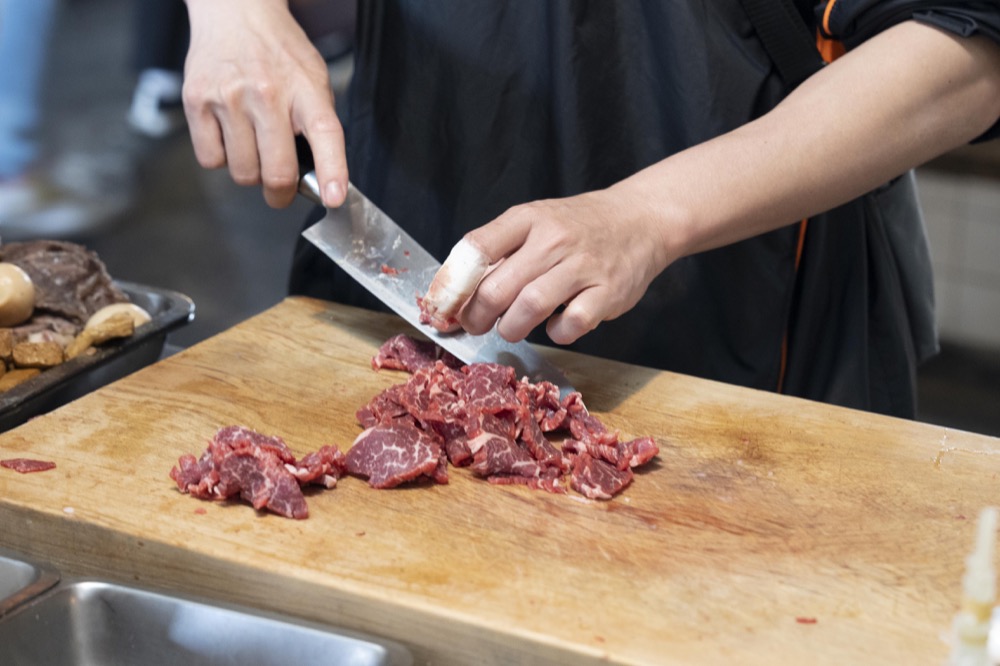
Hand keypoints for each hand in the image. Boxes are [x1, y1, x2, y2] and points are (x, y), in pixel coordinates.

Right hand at [182, 0, 347, 207]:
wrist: (235, 12)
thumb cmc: (279, 54)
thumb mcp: (313, 79)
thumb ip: (318, 125)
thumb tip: (318, 179)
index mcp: (305, 89)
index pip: (325, 134)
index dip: (332, 171)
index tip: (334, 198)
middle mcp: (266, 93)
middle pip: (277, 172)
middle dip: (281, 193)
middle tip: (282, 189)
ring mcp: (228, 98)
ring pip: (242, 173)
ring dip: (251, 173)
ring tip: (254, 146)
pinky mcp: (197, 102)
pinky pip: (211, 160)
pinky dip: (222, 159)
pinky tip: (230, 136)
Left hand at [451, 190, 669, 344]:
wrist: (640, 219)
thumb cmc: (577, 227)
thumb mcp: (536, 222)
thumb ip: (500, 251)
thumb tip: (456, 292)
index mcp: (528, 219)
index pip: (477, 248)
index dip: (453, 284)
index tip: (445, 305)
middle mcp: (554, 239)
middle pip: (498, 287)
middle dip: (478, 316)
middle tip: (476, 325)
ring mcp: (583, 266)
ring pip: (530, 307)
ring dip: (511, 328)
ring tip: (511, 328)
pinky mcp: (609, 293)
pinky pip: (571, 324)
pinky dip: (557, 332)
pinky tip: (556, 325)